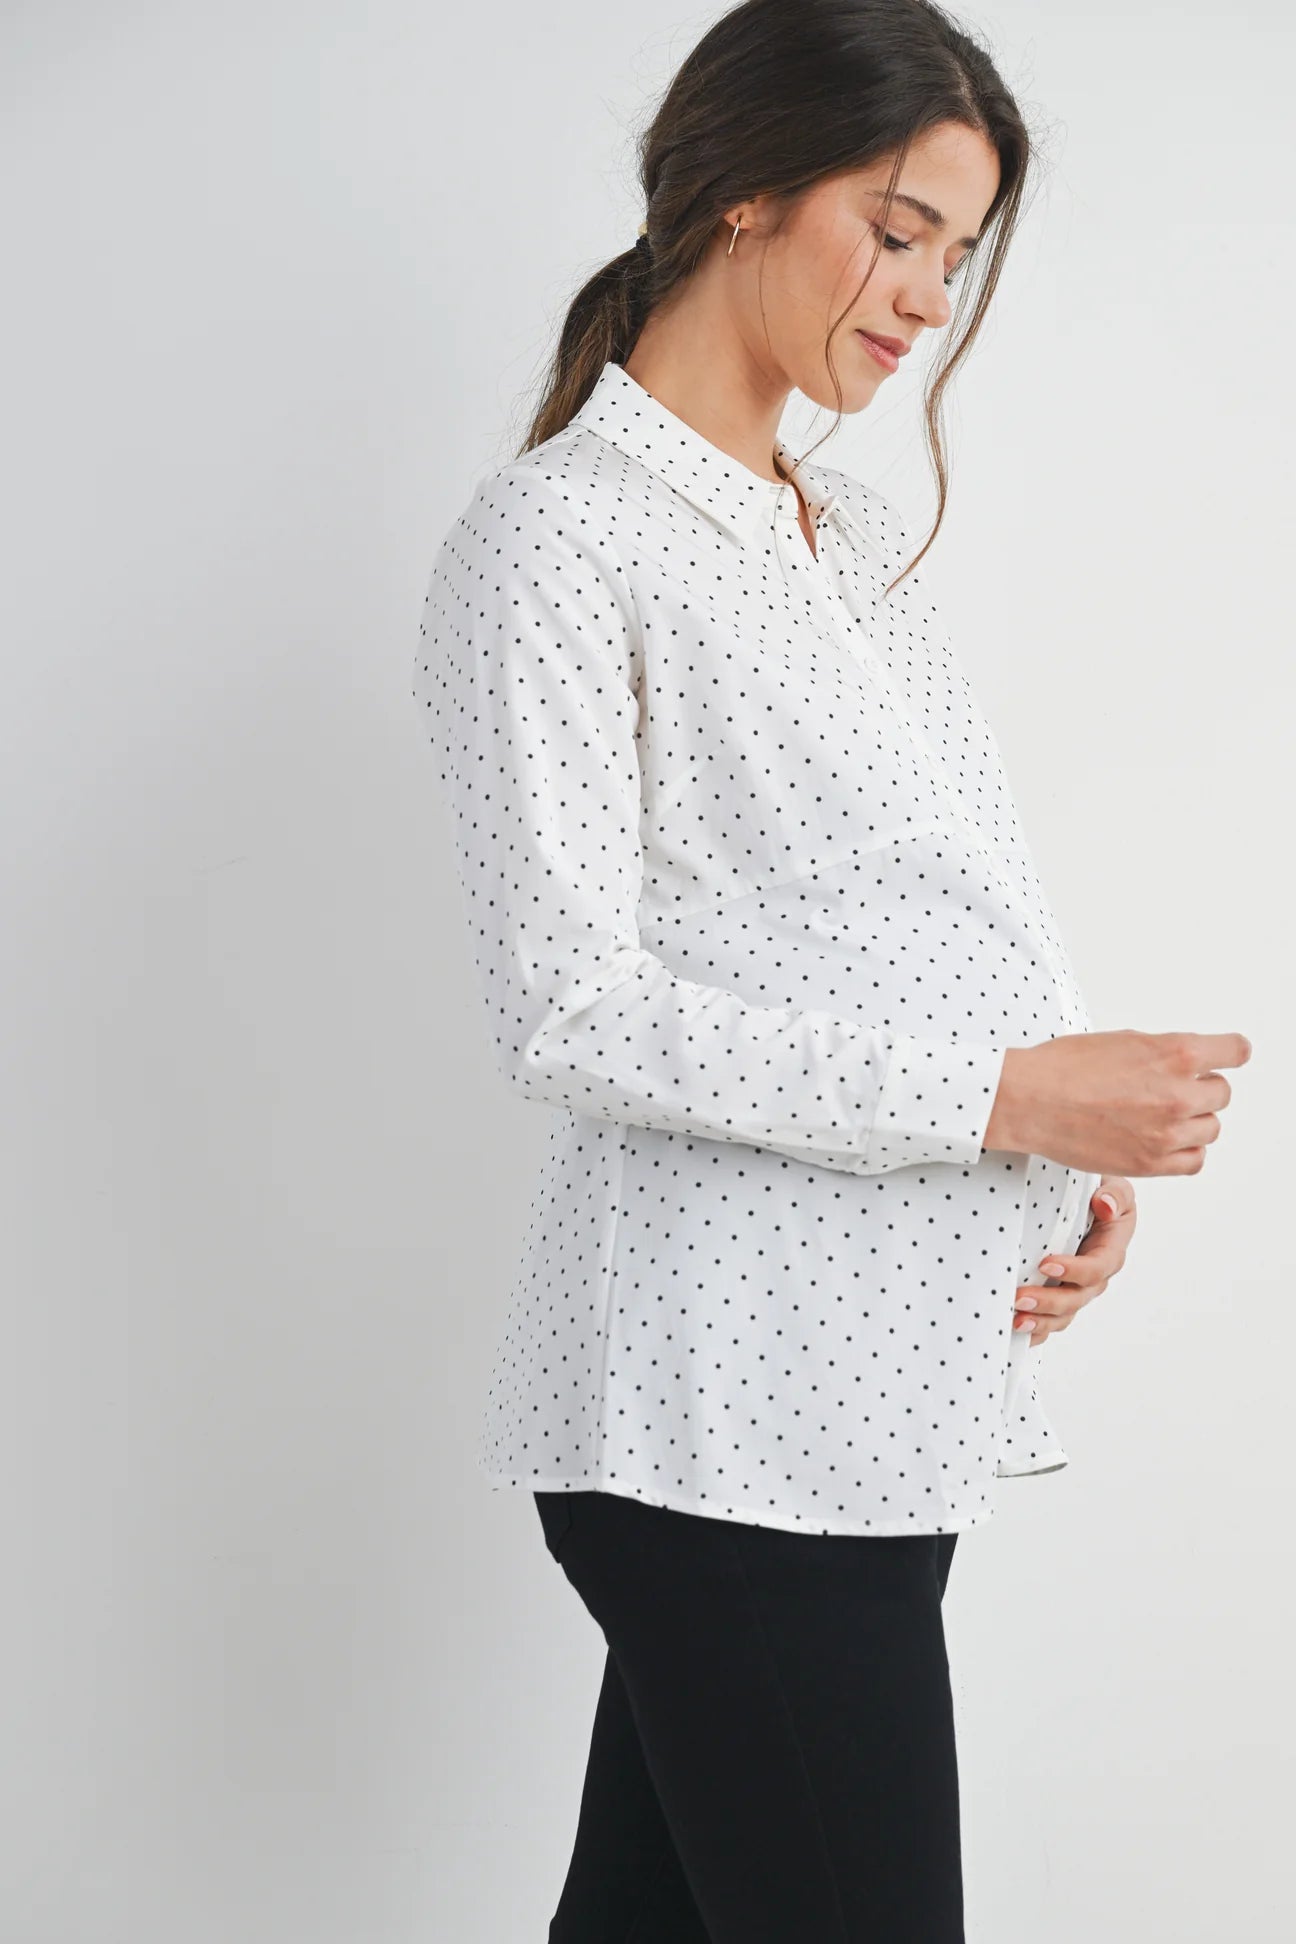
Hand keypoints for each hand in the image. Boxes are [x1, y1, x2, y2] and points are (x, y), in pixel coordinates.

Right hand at [986, 1030, 1251, 1175]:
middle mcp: (1179, 1093)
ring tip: (1159, 1116)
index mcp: (1176, 1053)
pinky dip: (1185, 1150)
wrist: (1031, 1101)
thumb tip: (1187, 1063)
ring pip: (1211, 1128)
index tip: (1227, 1057)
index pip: (1235, 1051)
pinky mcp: (1152, 1162)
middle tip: (1169, 1089)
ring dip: (1192, 1121)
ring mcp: (1168, 1132)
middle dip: (1200, 1089)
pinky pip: (1195, 1160)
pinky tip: (1163, 1140)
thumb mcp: (1125, 1040)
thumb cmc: (1065, 1067)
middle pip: (1222, 1094)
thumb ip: (1165, 1053)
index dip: (1230, 1053)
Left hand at [1012, 1175, 1136, 1343]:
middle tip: (1020, 1299)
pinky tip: (1016, 1334)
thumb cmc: (1098, 1192)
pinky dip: (1036, 1330)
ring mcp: (1076, 1288)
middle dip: (1049, 1301)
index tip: (1046, 1264)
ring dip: (1040, 1321)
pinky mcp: (1059, 1294)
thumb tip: (1105, 1205)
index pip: (1097, 1267)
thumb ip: (1114, 1194)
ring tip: (1016, 1321)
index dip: (1074, 1270)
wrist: (1083, 1201)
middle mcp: (1095, 1275)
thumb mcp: (1113, 1186)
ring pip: (1063, 1314)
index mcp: (1110, 1249)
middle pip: (1076, 1297)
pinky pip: (1051, 1320)